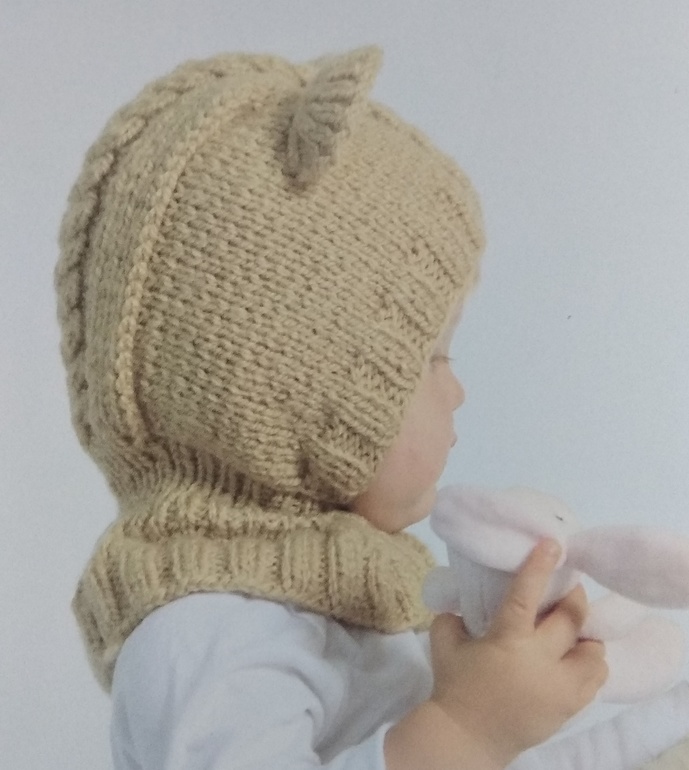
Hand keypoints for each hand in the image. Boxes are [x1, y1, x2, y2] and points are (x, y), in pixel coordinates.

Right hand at [428, 539, 607, 765]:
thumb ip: (455, 615)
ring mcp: (559, 688)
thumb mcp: (444, 641)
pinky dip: (589, 662)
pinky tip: (574, 657)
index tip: (554, 544)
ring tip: (574, 629)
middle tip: (568, 588)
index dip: (540, 567)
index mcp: (508, 641)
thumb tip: (465, 598)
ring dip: (585, 634)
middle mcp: (540, 661)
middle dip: (573, 598)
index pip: (527, 595)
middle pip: (572, 620)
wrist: (466, 737)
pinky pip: (595, 679)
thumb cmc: (454, 686)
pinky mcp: (568, 707)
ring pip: (593, 651)